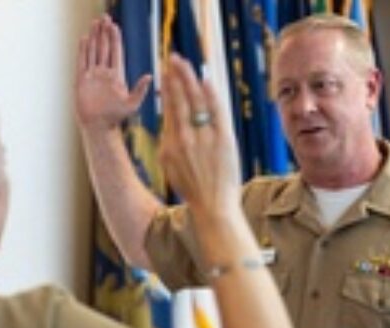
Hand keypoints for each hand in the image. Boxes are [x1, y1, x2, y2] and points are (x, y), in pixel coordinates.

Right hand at [74, 14, 151, 133]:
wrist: (98, 127)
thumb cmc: (116, 118)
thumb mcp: (132, 104)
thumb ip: (140, 90)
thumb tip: (150, 76)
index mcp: (117, 76)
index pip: (116, 52)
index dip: (115, 38)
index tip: (114, 25)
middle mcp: (104, 73)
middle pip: (104, 48)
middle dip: (104, 33)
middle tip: (104, 17)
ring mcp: (92, 76)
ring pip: (93, 52)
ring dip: (94, 38)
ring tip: (94, 23)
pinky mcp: (81, 81)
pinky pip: (82, 62)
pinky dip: (83, 50)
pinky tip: (84, 39)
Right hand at [157, 54, 239, 215]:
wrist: (213, 206)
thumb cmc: (192, 188)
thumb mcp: (170, 165)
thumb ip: (169, 142)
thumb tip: (170, 121)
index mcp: (170, 145)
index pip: (169, 109)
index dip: (167, 88)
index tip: (165, 73)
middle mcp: (185, 139)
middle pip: (180, 99)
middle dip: (176, 76)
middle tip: (172, 58)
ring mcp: (205, 139)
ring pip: (196, 101)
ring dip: (190, 79)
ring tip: (185, 63)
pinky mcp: (224, 140)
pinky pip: (216, 111)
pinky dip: (211, 94)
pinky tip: (205, 79)